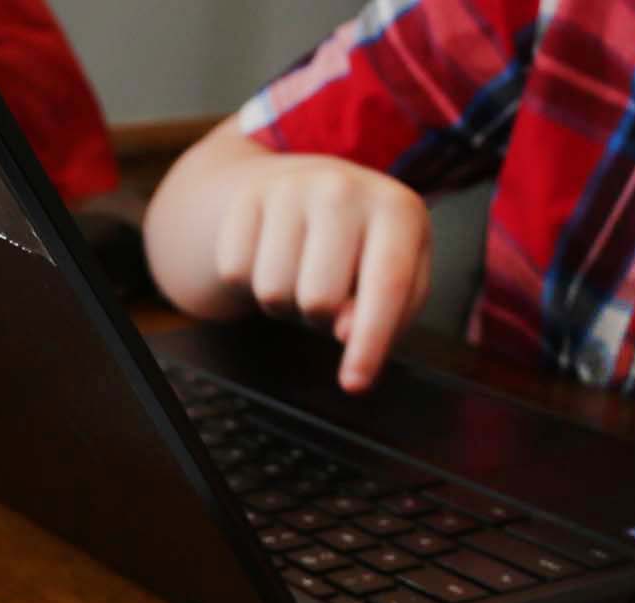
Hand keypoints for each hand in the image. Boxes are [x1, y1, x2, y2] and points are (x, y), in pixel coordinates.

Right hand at [149, 146, 431, 392]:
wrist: (307, 186)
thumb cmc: (363, 244)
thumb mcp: (399, 274)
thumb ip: (389, 313)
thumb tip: (347, 334)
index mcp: (397, 209)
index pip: (387, 285)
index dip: (370, 343)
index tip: (355, 384)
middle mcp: (343, 190)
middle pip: (319, 299)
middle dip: (320, 318)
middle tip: (329, 296)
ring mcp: (290, 188)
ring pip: (273, 291)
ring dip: (285, 303)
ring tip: (302, 275)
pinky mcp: (246, 197)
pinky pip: (235, 272)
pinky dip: (251, 282)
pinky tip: (273, 259)